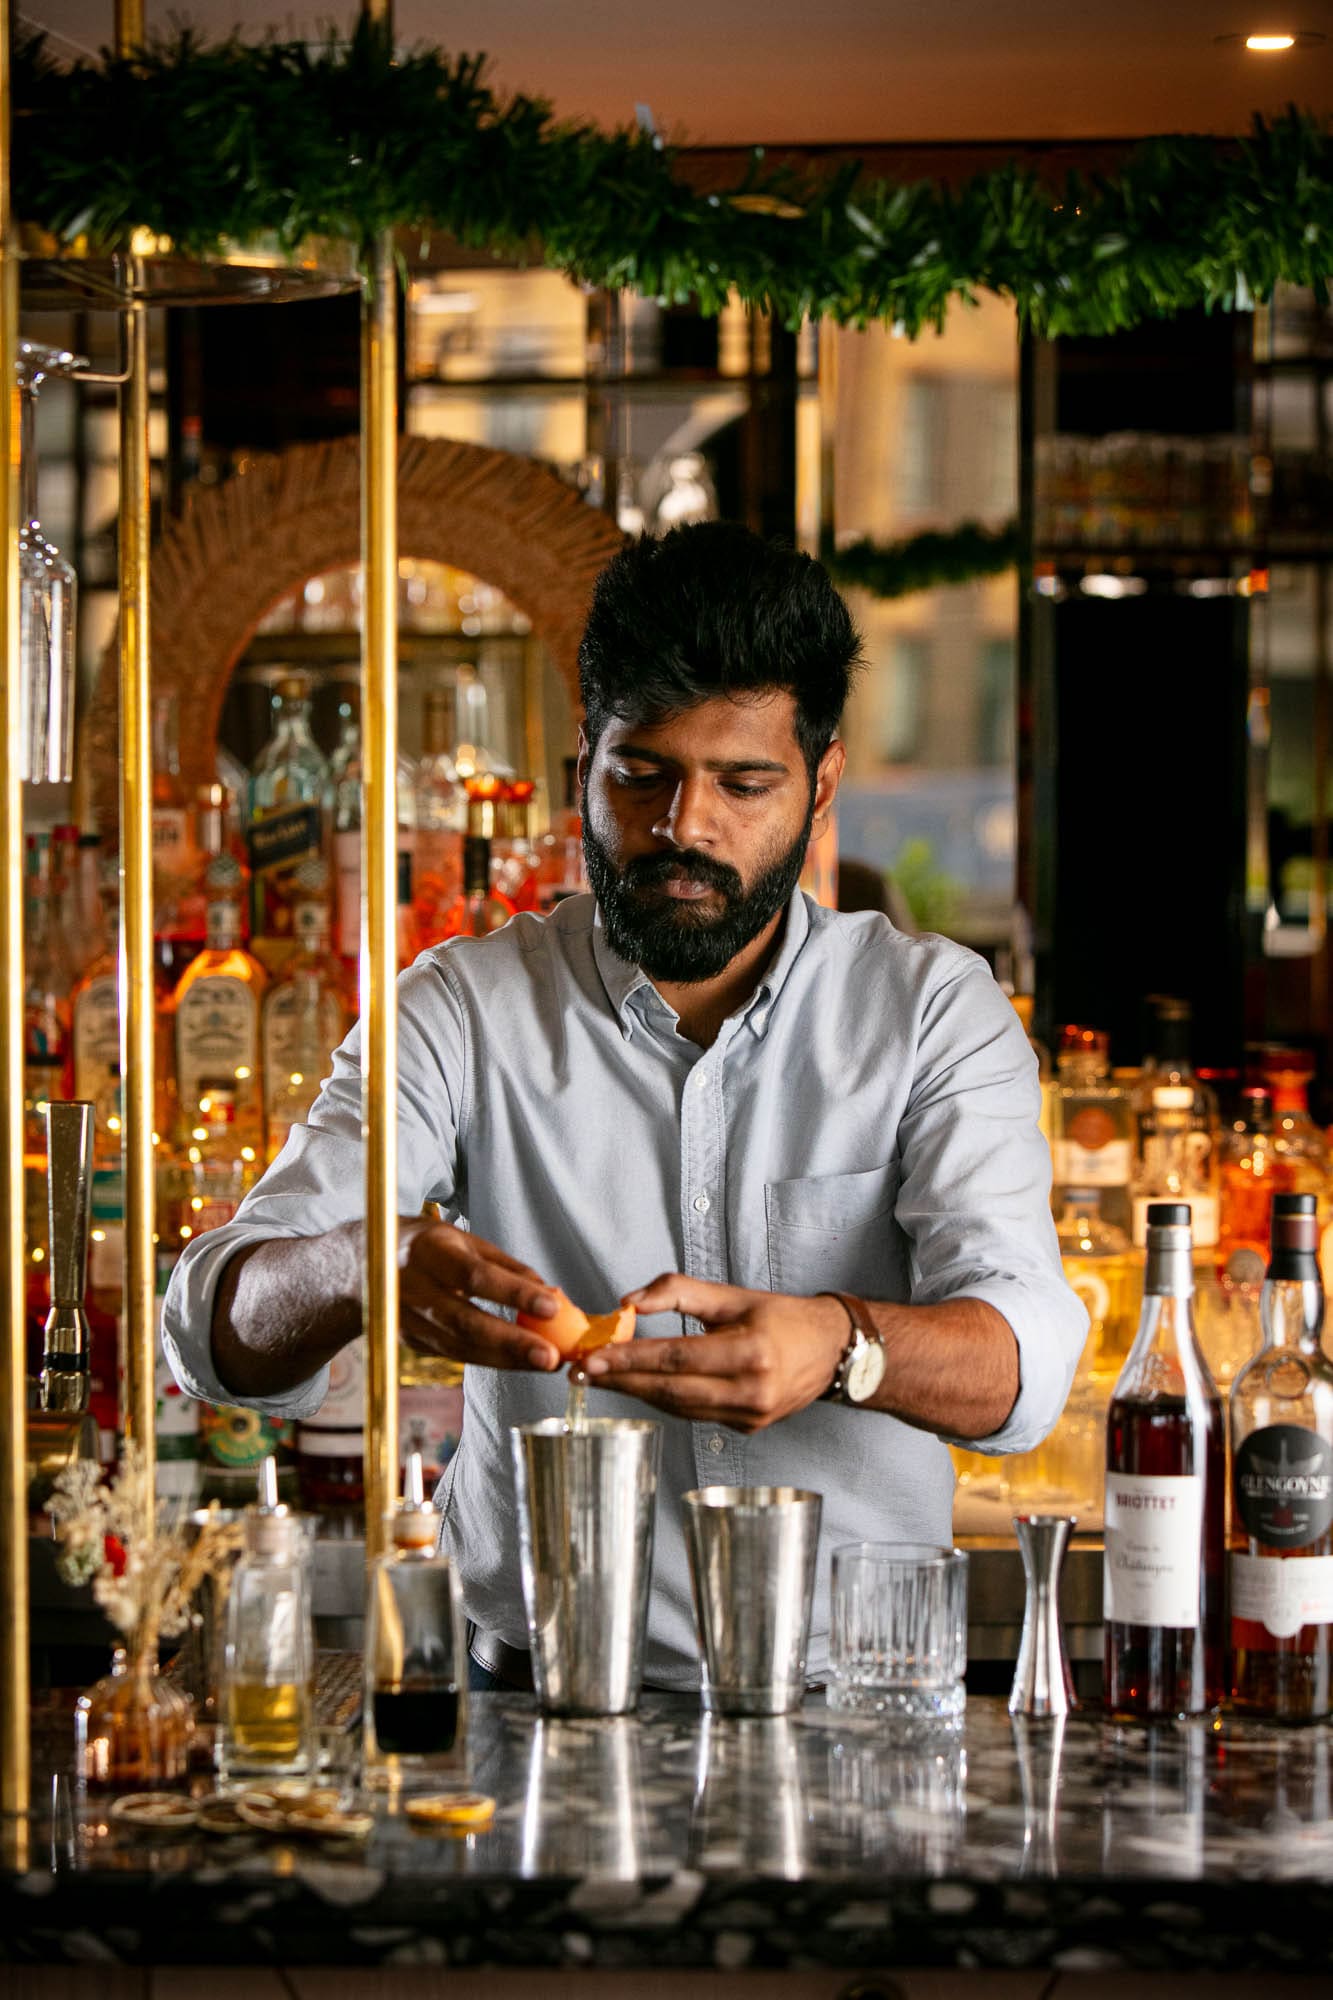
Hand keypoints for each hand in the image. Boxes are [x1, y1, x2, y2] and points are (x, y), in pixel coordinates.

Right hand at [397, 1215, 563, 1371]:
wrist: (365, 1264)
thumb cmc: (427, 1247)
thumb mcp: (463, 1241)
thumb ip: (505, 1266)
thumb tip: (548, 1292)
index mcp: (427, 1251)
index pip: (474, 1276)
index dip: (513, 1293)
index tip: (551, 1307)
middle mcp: (412, 1288)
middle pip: (465, 1322)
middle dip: (512, 1342)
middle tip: (551, 1357)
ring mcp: (407, 1321)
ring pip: (461, 1347)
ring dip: (507, 1359)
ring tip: (545, 1363)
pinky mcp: (411, 1342)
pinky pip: (456, 1354)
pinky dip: (490, 1359)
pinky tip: (519, 1362)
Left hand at [581, 1274, 848, 1431]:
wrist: (831, 1350)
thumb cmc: (780, 1317)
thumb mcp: (733, 1295)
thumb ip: (679, 1292)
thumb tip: (629, 1302)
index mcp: (750, 1352)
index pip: (677, 1358)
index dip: (631, 1359)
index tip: (594, 1357)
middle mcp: (752, 1390)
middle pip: (672, 1391)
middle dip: (623, 1382)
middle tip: (583, 1372)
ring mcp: (750, 1416)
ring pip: (679, 1408)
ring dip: (637, 1394)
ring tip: (602, 1379)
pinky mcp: (748, 1428)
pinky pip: (695, 1415)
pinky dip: (665, 1401)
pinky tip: (640, 1387)